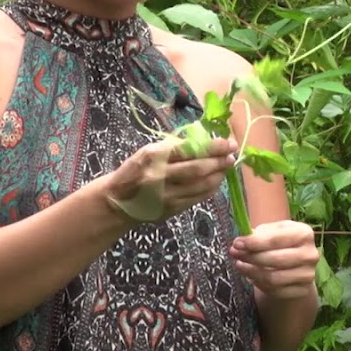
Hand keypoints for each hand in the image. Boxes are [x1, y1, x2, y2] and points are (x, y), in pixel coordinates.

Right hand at [102, 137, 237, 221]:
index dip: (213, 147)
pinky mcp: (173, 209)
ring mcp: (167, 195)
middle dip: (220, 161)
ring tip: (227, 166)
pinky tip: (216, 180)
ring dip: (219, 175)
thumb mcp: (149, 152)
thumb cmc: (135, 170)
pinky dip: (211, 188)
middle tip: (232, 155)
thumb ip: (174, 147)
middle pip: (198, 168)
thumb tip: (204, 141)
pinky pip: (198, 197)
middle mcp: (160, 176)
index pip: (189, 149)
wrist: (119, 201)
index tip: (228, 143)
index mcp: (154, 156)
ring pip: (202, 185)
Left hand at [229, 220, 318, 299]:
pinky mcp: (303, 291)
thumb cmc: (281, 243)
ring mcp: (308, 274)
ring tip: (240, 265)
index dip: (254, 242)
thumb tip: (239, 243)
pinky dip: (259, 284)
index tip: (237, 243)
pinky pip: (275, 291)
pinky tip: (252, 276)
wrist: (296, 264)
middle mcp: (310, 254)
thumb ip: (257, 235)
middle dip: (251, 257)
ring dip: (251, 272)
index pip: (276, 239)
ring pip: (273, 278)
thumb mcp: (272, 232)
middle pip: (275, 259)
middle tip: (234, 254)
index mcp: (304, 233)